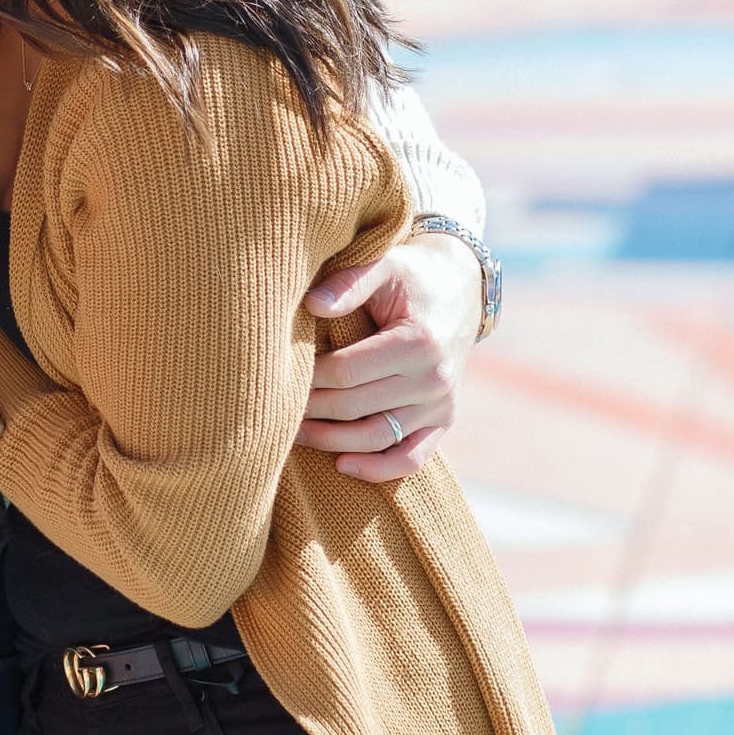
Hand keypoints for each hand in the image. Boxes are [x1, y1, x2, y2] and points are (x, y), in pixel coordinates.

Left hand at [295, 232, 482, 481]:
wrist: (461, 288)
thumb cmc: (411, 275)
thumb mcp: (385, 265)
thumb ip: (349, 283)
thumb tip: (311, 304)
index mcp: (418, 342)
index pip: (348, 371)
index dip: (309, 376)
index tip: (278, 372)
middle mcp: (434, 379)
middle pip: (357, 406)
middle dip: (311, 409)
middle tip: (272, 406)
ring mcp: (440, 404)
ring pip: (378, 437)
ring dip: (332, 442)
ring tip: (292, 435)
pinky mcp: (443, 420)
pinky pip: (412, 457)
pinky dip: (379, 469)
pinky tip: (343, 465)